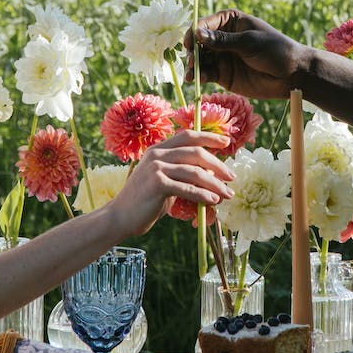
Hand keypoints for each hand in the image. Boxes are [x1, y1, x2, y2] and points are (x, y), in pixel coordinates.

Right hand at [103, 129, 234, 234]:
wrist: (120, 217)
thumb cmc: (145, 201)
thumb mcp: (165, 182)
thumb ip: (183, 175)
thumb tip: (213, 177)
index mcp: (159, 149)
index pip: (188, 135)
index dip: (209, 137)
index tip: (227, 142)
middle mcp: (157, 154)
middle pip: (196, 152)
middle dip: (218, 164)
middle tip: (232, 177)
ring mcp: (156, 168)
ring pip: (194, 172)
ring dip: (215, 184)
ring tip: (227, 194)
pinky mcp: (157, 184)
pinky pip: (186, 188)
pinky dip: (202, 195)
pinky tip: (213, 201)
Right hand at [189, 10, 309, 99]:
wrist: (291, 75)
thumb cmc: (275, 50)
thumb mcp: (249, 42)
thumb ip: (223, 40)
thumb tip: (198, 33)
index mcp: (229, 21)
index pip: (204, 24)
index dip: (194, 33)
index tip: (190, 44)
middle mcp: (222, 38)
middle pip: (198, 43)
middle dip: (191, 52)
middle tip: (191, 62)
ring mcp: (221, 56)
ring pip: (200, 60)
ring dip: (192, 66)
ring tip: (190, 75)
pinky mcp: (223, 74)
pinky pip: (206, 73)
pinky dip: (200, 76)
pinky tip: (197, 80)